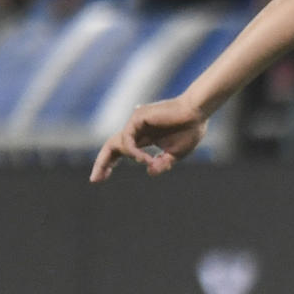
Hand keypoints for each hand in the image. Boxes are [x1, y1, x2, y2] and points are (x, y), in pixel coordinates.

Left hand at [90, 96, 207, 182]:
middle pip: (112, 147)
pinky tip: (145, 158)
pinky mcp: (137, 117)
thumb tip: (149, 172)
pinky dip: (133, 151)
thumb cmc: (191, 130)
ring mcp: (135, 122)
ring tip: (147, 162)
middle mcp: (136, 129)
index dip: (110, 164)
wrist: (198, 113)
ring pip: (118, 144)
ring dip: (130, 157)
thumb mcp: (175, 153)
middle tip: (95, 180)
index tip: (101, 179)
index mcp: (144, 137)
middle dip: (102, 163)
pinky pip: (127, 139)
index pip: (121, 151)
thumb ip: (161, 163)